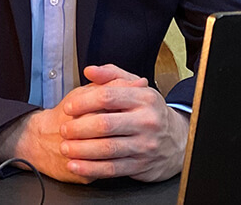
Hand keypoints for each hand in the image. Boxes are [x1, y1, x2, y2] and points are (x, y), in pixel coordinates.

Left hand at [0, 64, 188, 182]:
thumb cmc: (147, 109)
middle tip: (64, 129)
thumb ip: (111, 74)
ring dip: (81, 150)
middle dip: (79, 128)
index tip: (69, 107)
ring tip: (65, 147)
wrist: (176, 140)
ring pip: (107, 149)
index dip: (84, 102)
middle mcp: (146, 122)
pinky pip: (112, 169)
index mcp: (143, 98)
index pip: (108, 97)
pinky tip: (76, 165)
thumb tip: (89, 70)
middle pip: (105, 124)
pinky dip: (90, 168)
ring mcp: (144, 146)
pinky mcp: (141, 166)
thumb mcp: (135, 86)